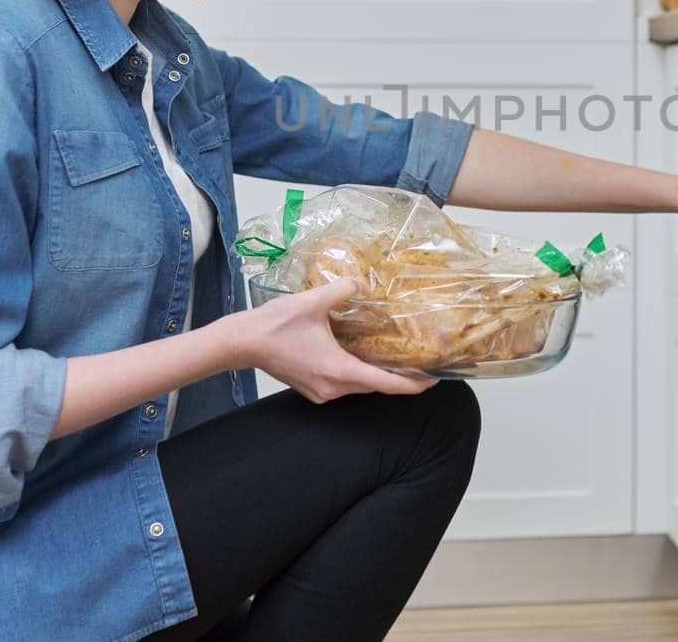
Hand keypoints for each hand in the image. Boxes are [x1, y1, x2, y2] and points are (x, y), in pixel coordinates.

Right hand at [244, 278, 436, 402]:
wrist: (242, 342)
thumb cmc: (275, 324)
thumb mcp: (314, 300)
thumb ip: (344, 290)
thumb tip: (363, 284)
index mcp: (339, 370)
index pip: (387, 384)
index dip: (414, 384)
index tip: (435, 378)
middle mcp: (333, 388)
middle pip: (376, 388)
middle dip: (401, 379)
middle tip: (423, 365)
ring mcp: (321, 392)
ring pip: (360, 386)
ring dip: (378, 375)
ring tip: (399, 360)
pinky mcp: (312, 390)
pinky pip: (344, 385)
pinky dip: (359, 374)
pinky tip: (364, 357)